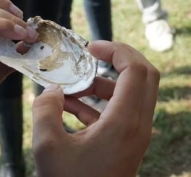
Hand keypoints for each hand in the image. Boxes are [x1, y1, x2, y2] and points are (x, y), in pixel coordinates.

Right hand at [32, 41, 159, 176]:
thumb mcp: (47, 145)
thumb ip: (46, 107)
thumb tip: (53, 89)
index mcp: (125, 122)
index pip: (136, 68)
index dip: (116, 49)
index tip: (90, 46)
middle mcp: (138, 125)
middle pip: (144, 75)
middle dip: (118, 58)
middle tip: (91, 54)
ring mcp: (136, 135)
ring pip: (131, 92)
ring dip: (103, 82)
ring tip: (70, 85)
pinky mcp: (128, 143)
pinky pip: (121, 110)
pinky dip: (99, 101)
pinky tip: (68, 106)